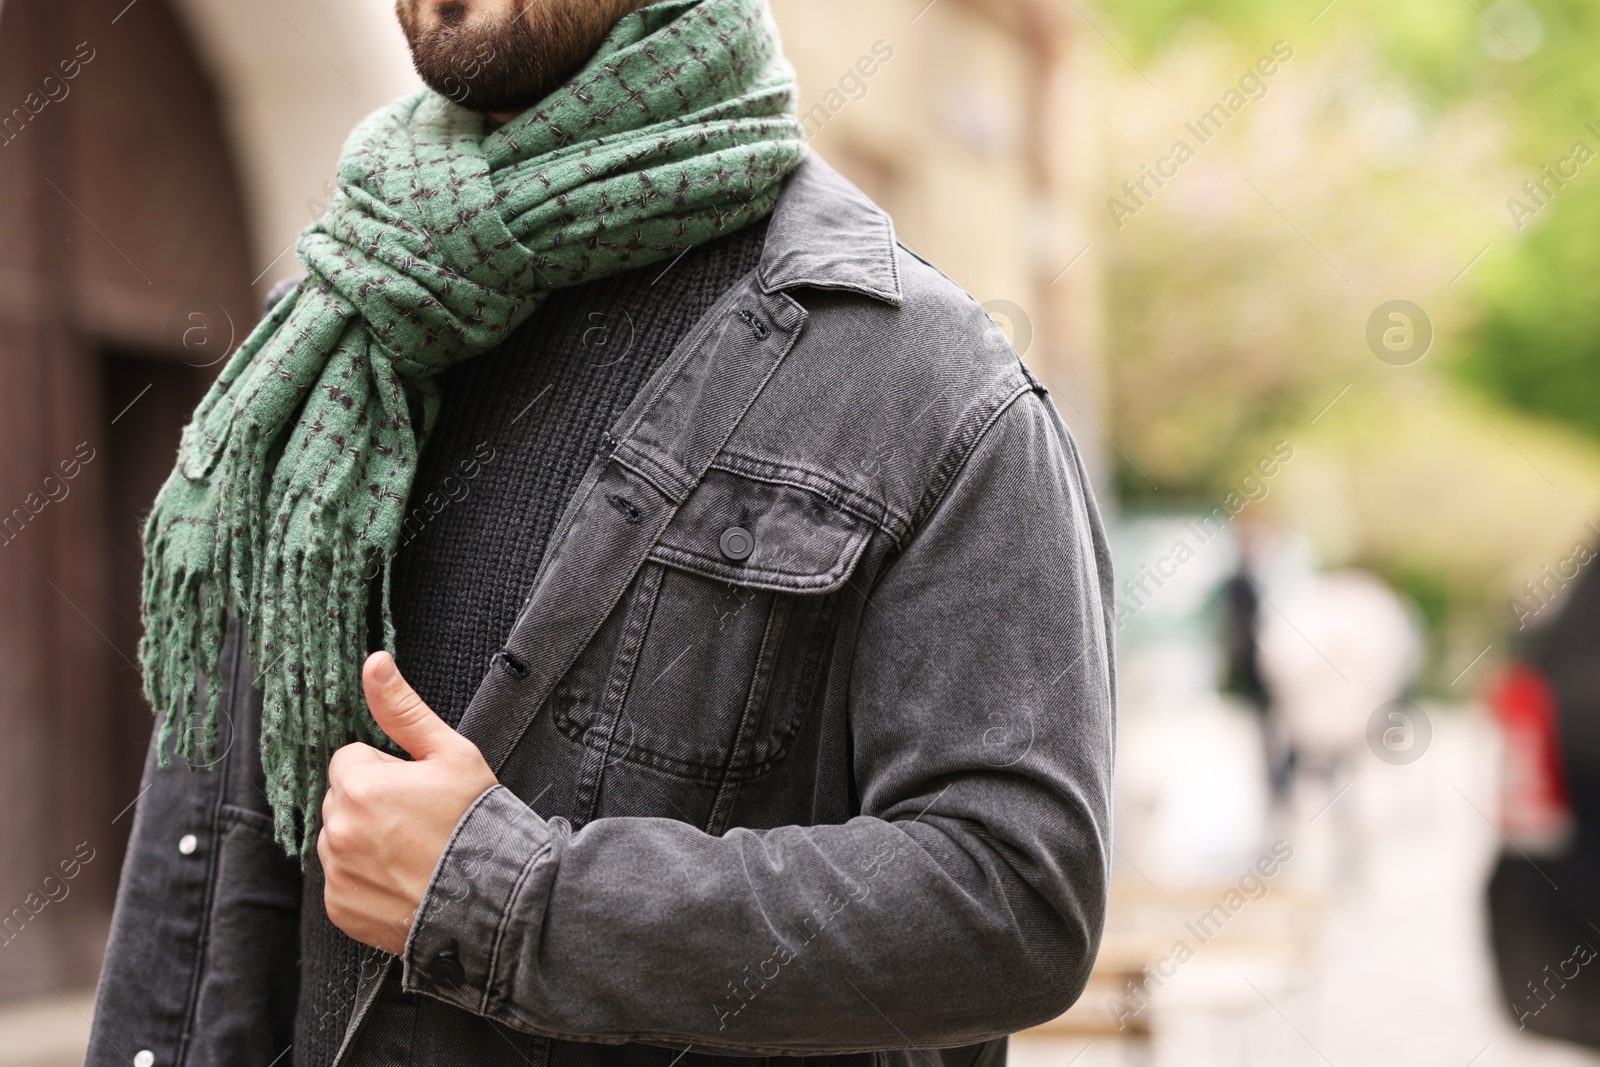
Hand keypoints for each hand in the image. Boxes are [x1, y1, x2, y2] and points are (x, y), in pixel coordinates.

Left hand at [319, 651, 498, 954]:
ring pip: (339, 838)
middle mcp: (338, 831)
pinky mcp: (340, 908)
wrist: (495, 899)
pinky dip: (365, 879)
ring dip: (365, 840)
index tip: (418, 789)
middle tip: (420, 821)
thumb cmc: (478, 823)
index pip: (351, 758)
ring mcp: (337, 873)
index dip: (388, 769)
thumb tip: (375, 663)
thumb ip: (404, 709)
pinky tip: (403, 878)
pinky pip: (341, 880)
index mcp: (361, 786)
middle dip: (372, 802)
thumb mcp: (452, 754)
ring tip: (414, 852)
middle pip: (343, 798)